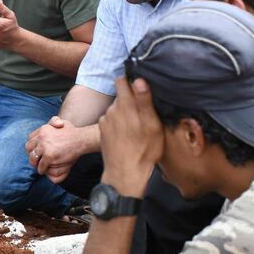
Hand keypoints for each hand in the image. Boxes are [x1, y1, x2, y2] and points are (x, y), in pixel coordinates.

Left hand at [26, 116, 82, 182]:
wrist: (81, 139)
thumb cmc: (72, 132)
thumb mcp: (62, 122)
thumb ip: (54, 121)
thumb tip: (54, 124)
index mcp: (43, 129)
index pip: (30, 138)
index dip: (32, 145)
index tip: (34, 150)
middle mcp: (41, 137)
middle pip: (28, 148)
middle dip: (30, 154)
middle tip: (34, 160)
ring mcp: (44, 147)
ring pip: (33, 158)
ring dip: (34, 163)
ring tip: (38, 167)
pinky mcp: (49, 156)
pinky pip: (41, 165)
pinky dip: (41, 169)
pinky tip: (43, 170)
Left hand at [98, 77, 163, 196]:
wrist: (125, 173)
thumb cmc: (144, 150)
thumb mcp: (152, 125)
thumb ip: (144, 101)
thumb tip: (138, 80)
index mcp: (125, 105)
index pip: (122, 81)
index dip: (130, 80)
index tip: (139, 85)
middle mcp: (112, 110)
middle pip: (120, 95)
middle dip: (130, 99)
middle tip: (143, 112)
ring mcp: (105, 120)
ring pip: (116, 108)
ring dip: (124, 112)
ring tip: (136, 125)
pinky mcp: (102, 130)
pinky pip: (111, 120)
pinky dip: (118, 123)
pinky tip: (127, 133)